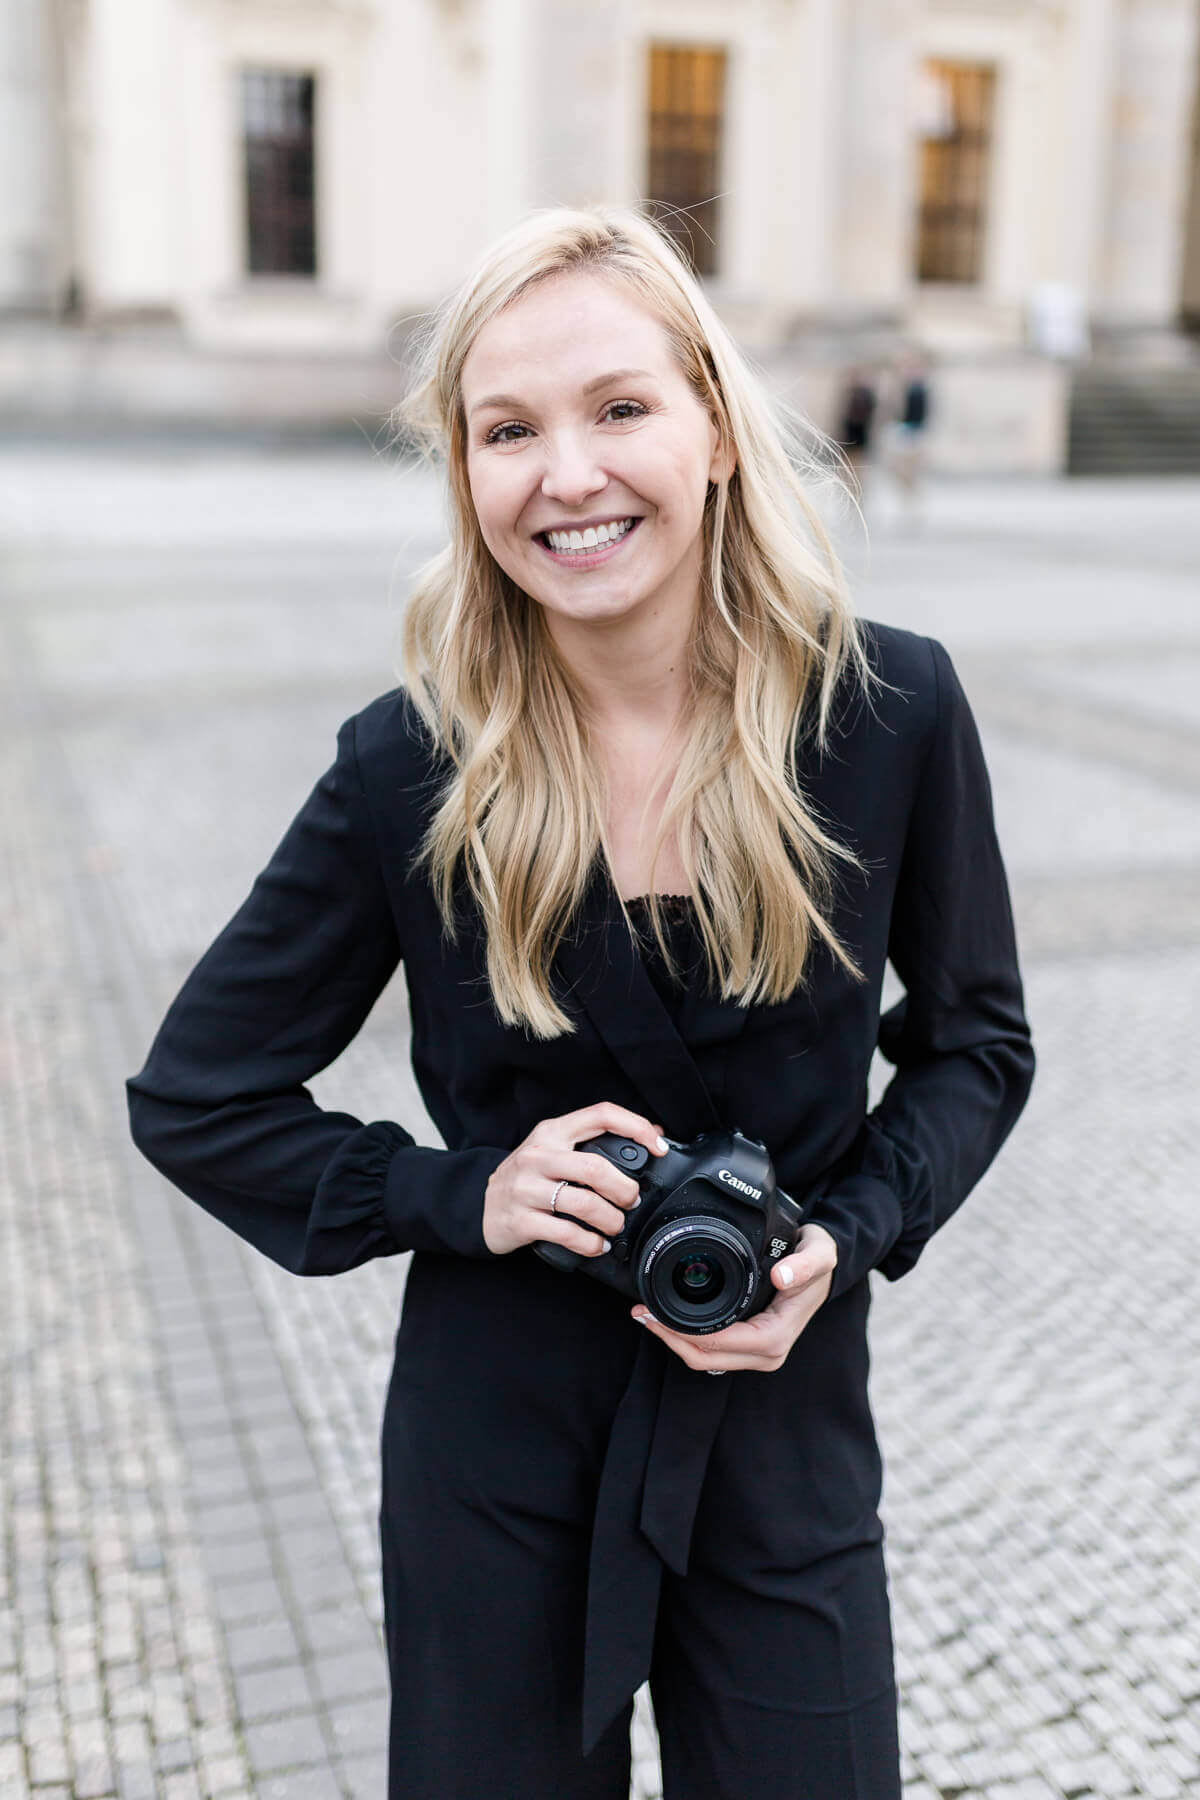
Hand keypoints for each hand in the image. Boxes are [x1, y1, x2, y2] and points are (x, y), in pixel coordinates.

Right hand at [483, 1102, 668, 1256]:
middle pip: (596, 1167)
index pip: (601, 1115)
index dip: (636, 1127)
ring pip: (584, 1203)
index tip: (658, 1147)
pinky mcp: (520, 1219)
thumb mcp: (555, 1149)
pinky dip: (590, 1243)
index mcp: (552, 1132)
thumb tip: (654, 1133)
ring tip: (615, 1226)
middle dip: (625, 1190)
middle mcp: (538, 1155)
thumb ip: (596, 1140)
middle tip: (632, 1201)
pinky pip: (566, 1233)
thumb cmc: (527, 1178)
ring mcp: (526, 1188)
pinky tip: (596, 1245)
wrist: (479, 1206)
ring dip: (611, 1220)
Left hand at [631, 1223, 837, 1372]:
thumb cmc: (818, 1259)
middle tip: (641, 1312)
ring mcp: (758, 1355)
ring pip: (705, 1360)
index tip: (656, 1311)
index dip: (683, 1332)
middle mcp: (768, 1353)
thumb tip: (782, 1277)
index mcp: (777, 1336)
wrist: (823, 1266)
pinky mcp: (750, 1350)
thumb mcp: (819, 1253)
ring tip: (647, 1314)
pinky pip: (712, 1353)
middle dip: (670, 1338)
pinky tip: (669, 1320)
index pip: (720, 1343)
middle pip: (706, 1358)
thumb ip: (804, 1264)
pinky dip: (687, 1340)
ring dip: (674, 1341)